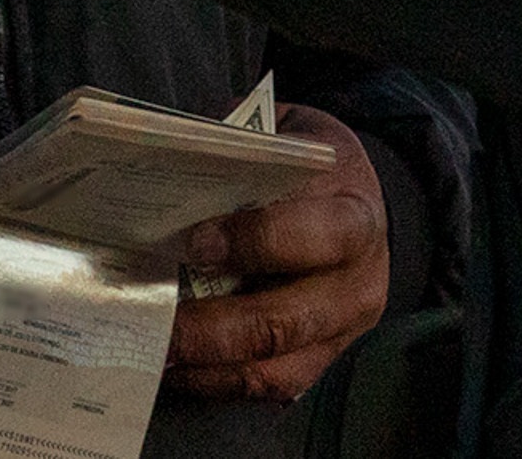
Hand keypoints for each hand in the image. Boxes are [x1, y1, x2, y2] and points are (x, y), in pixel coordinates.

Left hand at [164, 105, 389, 403]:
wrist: (367, 201)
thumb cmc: (312, 165)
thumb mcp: (287, 134)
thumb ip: (239, 151)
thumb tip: (165, 163)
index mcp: (353, 217)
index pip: (310, 236)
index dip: (253, 242)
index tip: (194, 243)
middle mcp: (356, 284)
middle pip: (284, 322)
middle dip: (211, 329)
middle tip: (155, 323)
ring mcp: (343, 332)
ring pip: (275, 368)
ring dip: (207, 367)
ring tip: (154, 352)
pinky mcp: (324, 360)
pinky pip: (271, 387)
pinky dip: (219, 383)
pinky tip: (177, 367)